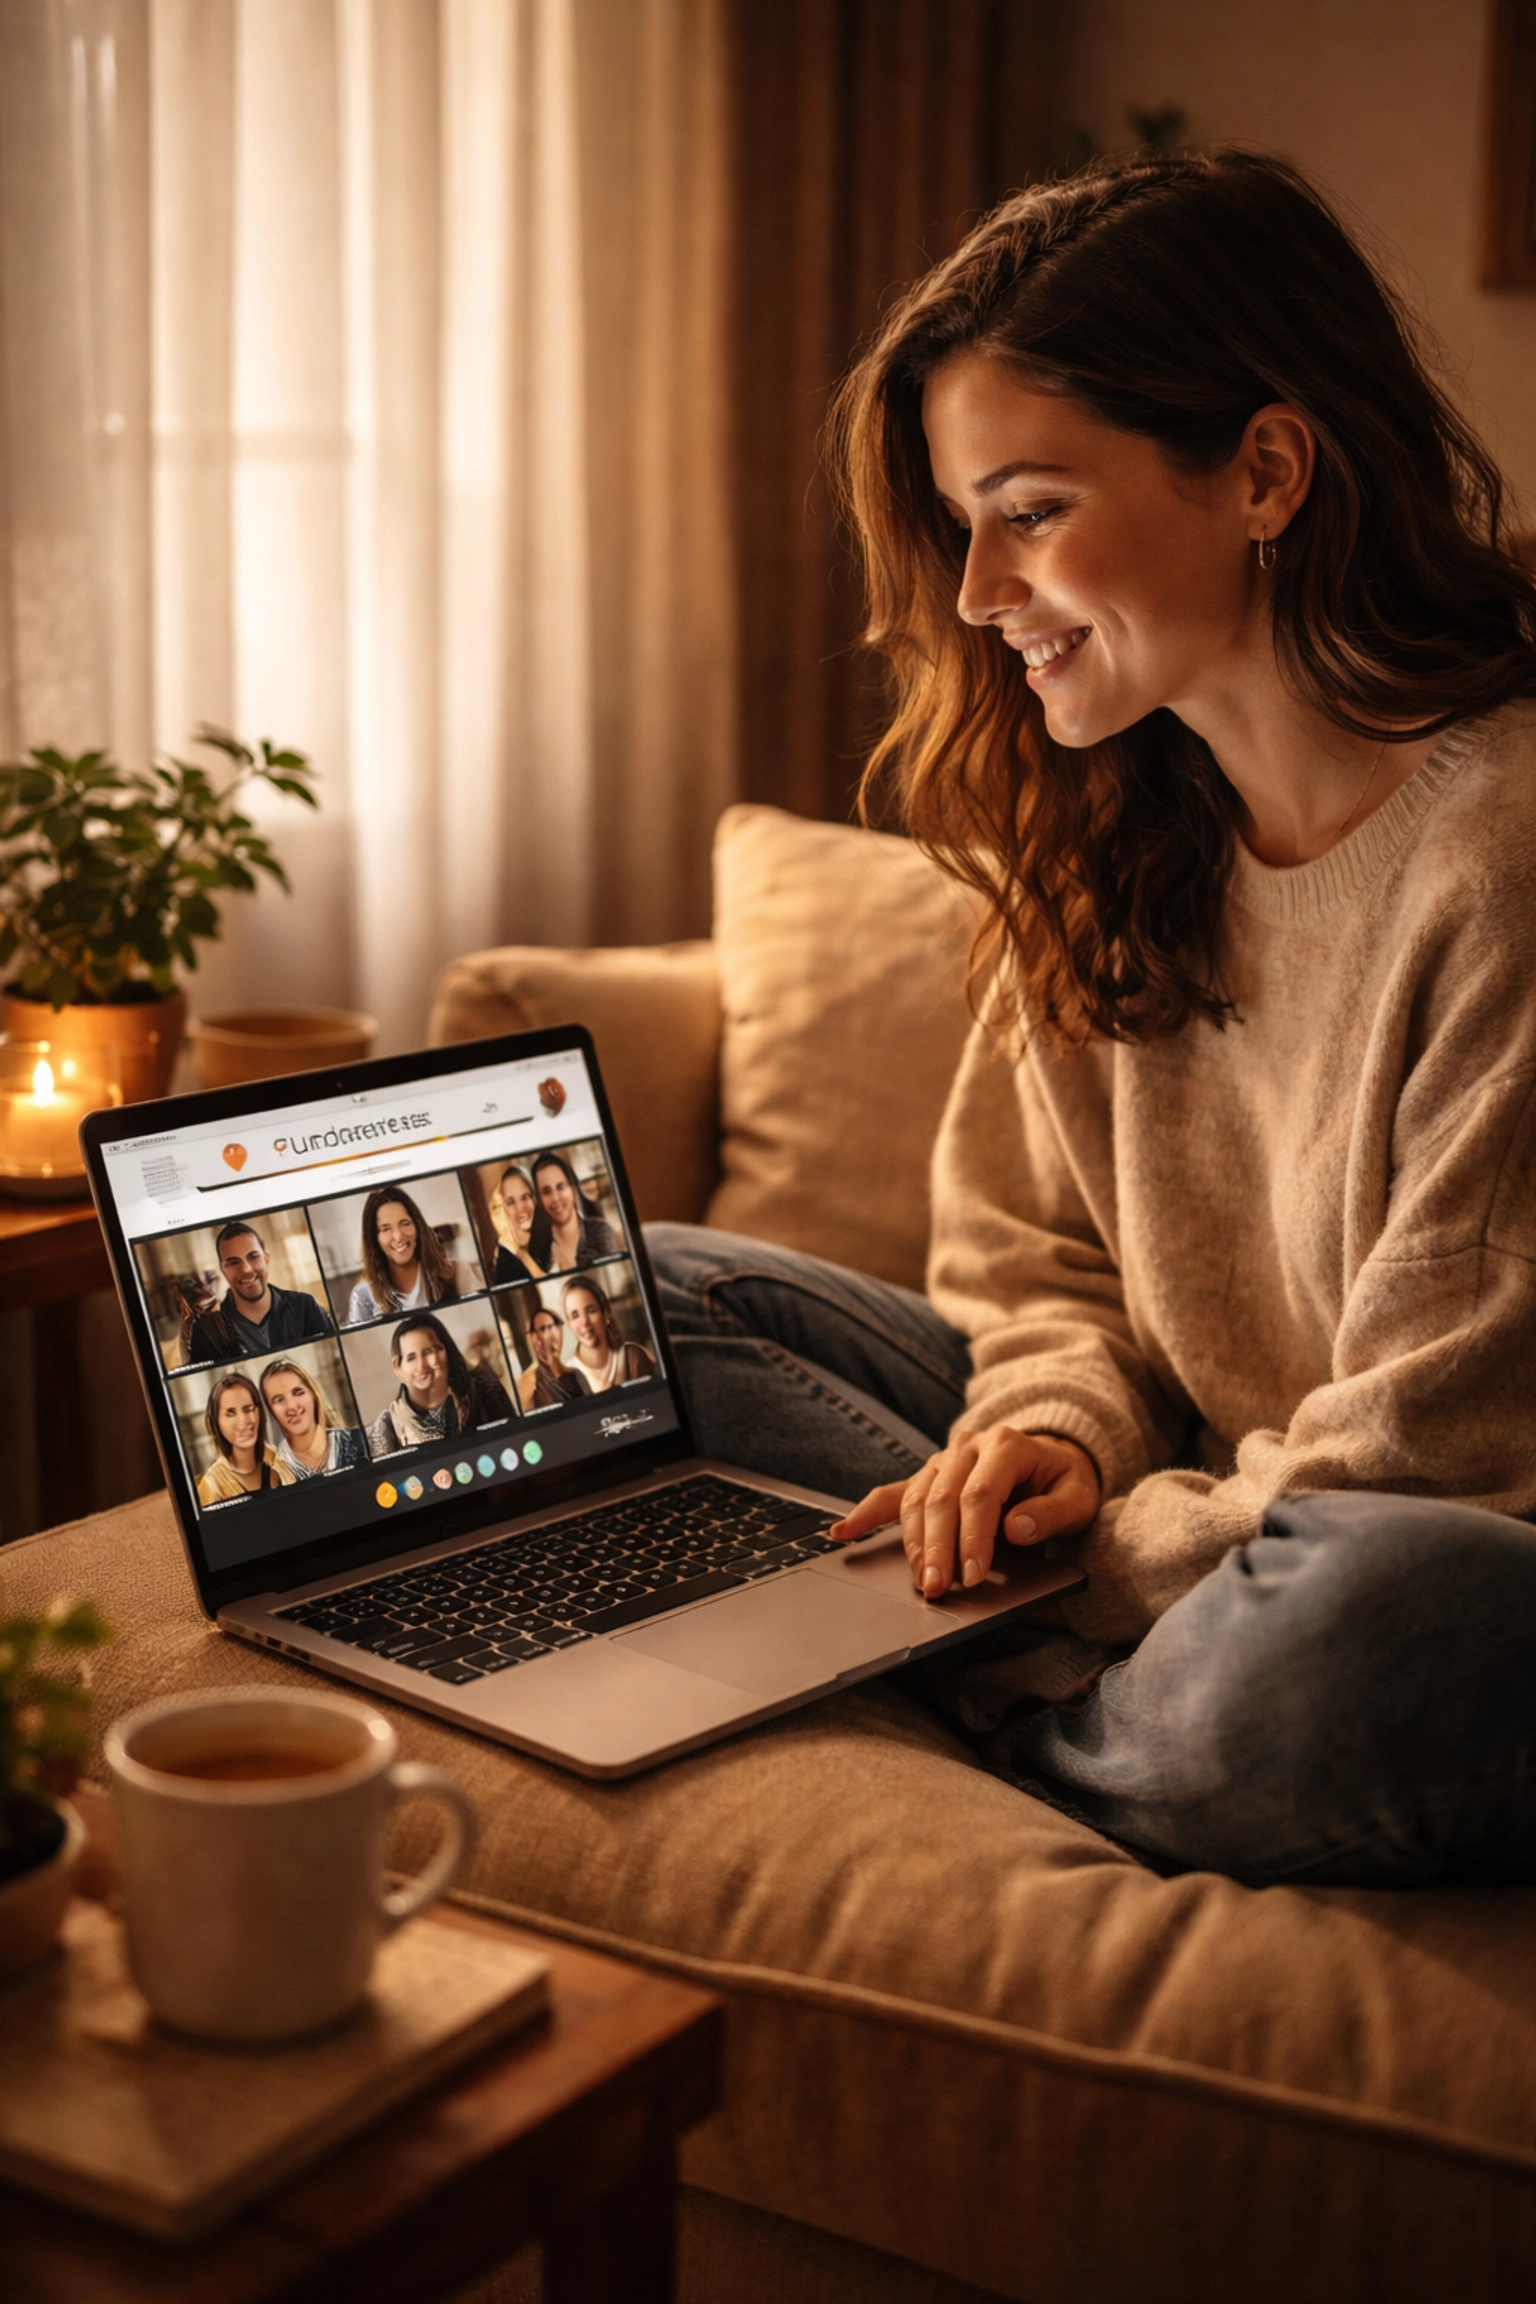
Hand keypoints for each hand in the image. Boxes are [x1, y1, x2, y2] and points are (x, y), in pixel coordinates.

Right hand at [829, 1427, 1100, 1598]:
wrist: (1052, 1457)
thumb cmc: (1064, 1482)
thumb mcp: (1079, 1496)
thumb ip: (1053, 1512)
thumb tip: (1017, 1529)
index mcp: (1005, 1445)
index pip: (981, 1495)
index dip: (973, 1537)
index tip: (972, 1576)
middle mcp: (968, 1446)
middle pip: (942, 1499)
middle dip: (937, 1548)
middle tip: (937, 1589)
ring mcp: (942, 1458)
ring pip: (916, 1500)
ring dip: (913, 1543)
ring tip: (919, 1580)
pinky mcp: (927, 1475)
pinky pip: (892, 1493)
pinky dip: (866, 1513)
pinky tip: (842, 1533)